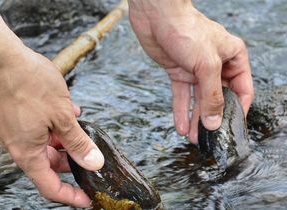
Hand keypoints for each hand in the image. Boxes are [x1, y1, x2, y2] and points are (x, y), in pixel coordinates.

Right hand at [0, 0, 104, 205]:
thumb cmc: (26, 83)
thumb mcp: (62, 115)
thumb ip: (78, 142)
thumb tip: (93, 163)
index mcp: (27, 153)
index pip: (50, 187)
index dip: (70, 196)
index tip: (87, 198)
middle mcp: (19, 146)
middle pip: (49, 165)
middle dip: (71, 162)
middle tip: (91, 155)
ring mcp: (16, 131)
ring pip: (46, 146)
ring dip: (65, 140)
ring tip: (81, 127)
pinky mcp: (16, 117)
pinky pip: (39, 130)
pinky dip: (56, 126)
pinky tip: (70, 113)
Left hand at [128, 0, 253, 142]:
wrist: (156, 16)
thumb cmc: (187, 30)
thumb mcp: (206, 65)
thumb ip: (212, 95)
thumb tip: (214, 121)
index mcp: (233, 57)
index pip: (242, 89)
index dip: (238, 110)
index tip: (231, 129)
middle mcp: (216, 65)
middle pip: (219, 97)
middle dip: (213, 118)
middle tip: (209, 138)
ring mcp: (196, 70)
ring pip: (199, 100)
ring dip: (196, 119)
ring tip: (194, 138)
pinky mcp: (178, 72)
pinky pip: (182, 96)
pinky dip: (181, 111)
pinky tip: (180, 126)